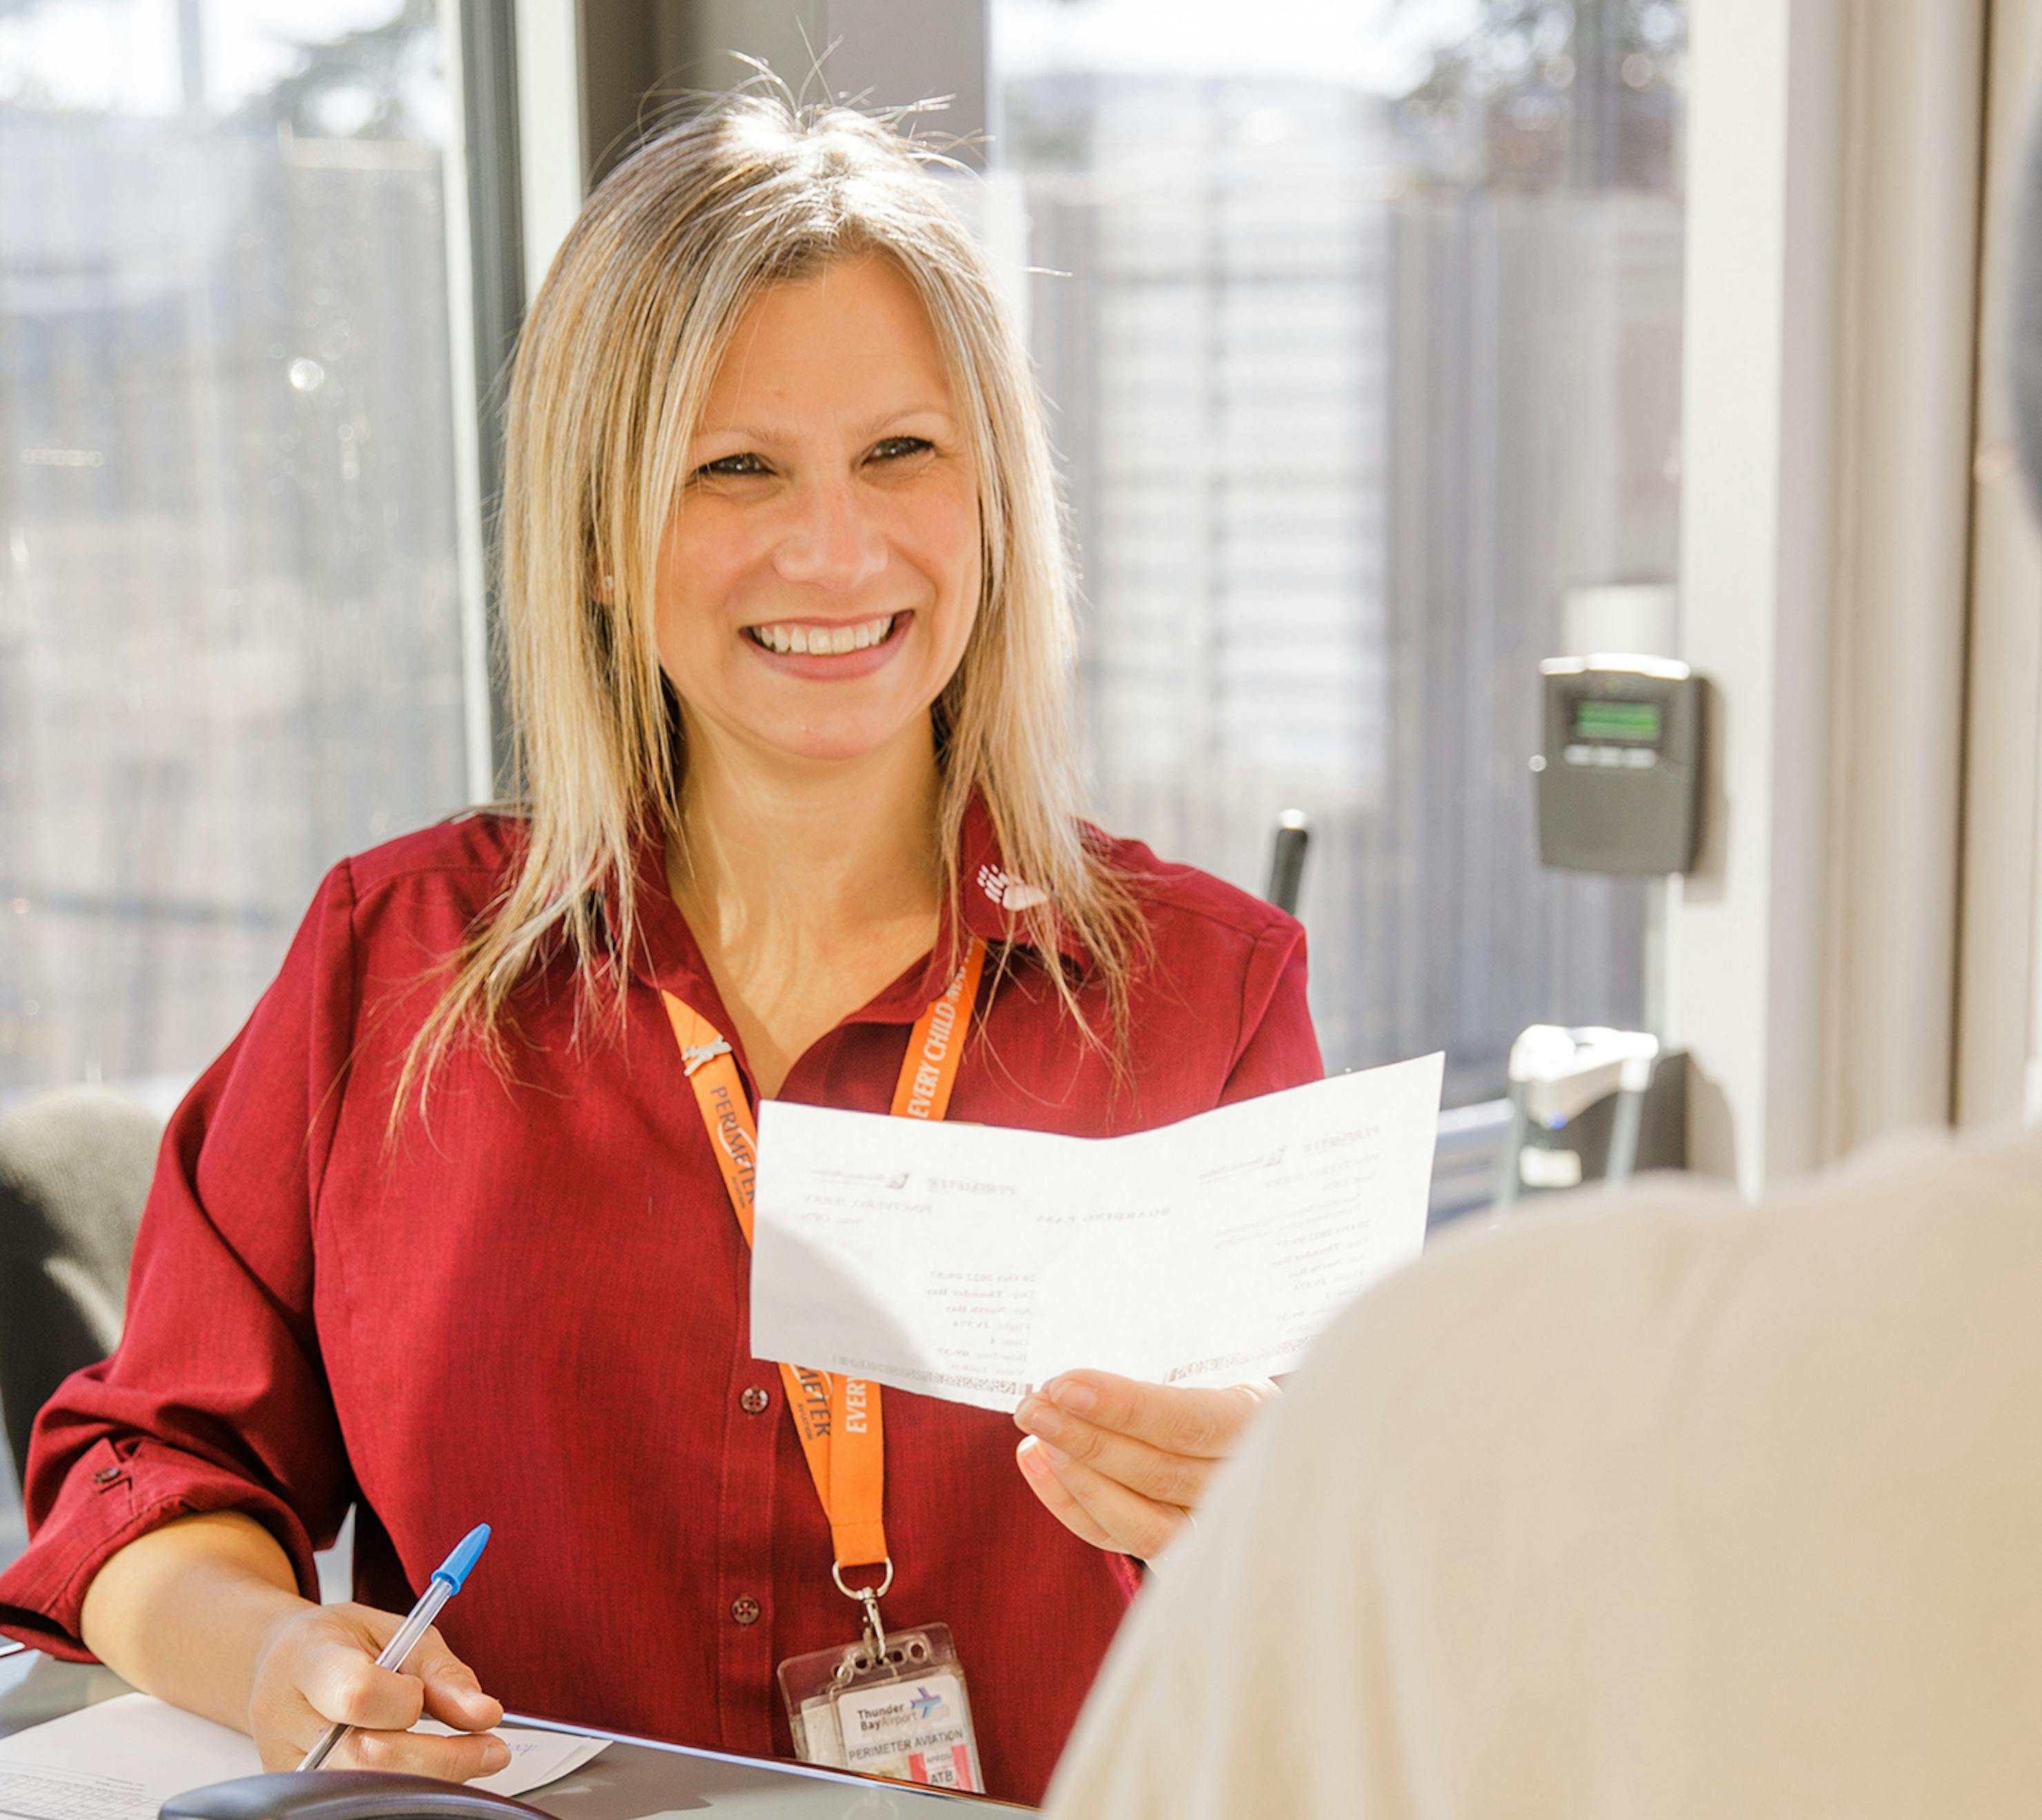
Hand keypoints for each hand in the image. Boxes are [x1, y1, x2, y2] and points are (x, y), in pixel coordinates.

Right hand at [246, 1600, 510, 1778]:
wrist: (282, 1665)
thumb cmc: (344, 1643)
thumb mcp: (396, 1631)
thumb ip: (440, 1671)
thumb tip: (484, 1714)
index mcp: (307, 1659)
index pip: (358, 1692)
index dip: (406, 1700)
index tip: (434, 1696)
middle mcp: (285, 1719)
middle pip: (368, 1758)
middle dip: (443, 1758)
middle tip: (492, 1750)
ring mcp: (285, 1766)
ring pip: (366, 1791)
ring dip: (430, 1780)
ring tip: (470, 1759)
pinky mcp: (298, 1795)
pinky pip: (359, 1801)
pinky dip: (405, 1791)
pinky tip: (431, 1773)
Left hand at [1012, 1370, 1276, 1558]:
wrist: (1248, 1429)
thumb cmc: (1218, 1375)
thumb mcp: (1212, 1355)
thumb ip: (1166, 1363)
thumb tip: (1086, 1365)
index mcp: (1260, 1422)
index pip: (1188, 1422)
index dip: (1125, 1407)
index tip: (1066, 1386)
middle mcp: (1244, 1483)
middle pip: (1159, 1473)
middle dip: (1085, 1439)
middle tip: (1033, 1407)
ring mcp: (1216, 1528)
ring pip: (1142, 1522)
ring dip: (1077, 1476)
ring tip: (1035, 1434)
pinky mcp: (1179, 1551)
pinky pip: (1122, 1538)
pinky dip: (1073, 1504)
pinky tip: (1038, 1463)